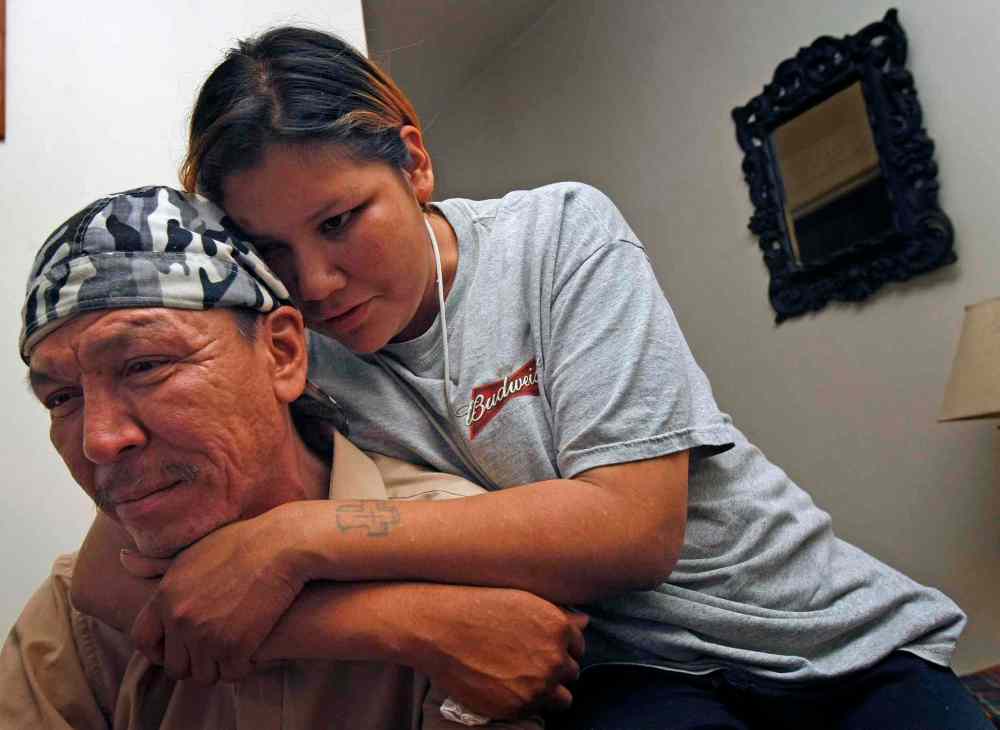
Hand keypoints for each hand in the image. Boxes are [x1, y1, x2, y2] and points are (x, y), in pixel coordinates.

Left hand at [122, 511, 303, 684]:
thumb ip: (156, 565)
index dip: (158, 650)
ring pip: (204, 674)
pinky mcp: (234, 647)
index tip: (175, 649)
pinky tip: (251, 652)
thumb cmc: (241, 542)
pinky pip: (231, 674)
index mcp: (165, 596)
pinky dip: (242, 667)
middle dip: (194, 662)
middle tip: (214, 652)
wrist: (280, 546)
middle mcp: (179, 618)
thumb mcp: (192, 550)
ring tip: (234, 652)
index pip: (143, 639)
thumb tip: (123, 559)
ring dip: (218, 667)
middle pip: (175, 665)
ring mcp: (206, 635)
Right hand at [413, 587, 587, 718]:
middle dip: (554, 669)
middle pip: (571, 673)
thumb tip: (584, 623)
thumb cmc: (479, 607)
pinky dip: (525, 703)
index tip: (542, 647)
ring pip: (562, 699)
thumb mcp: (523, 600)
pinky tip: (506, 687)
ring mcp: (537, 686)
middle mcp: (554, 659)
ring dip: (548, 691)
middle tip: (528, 663)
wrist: (439, 629)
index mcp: (559, 629)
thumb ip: (558, 615)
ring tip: (523, 680)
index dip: (560, 647)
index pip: (578, 647)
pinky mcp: (517, 707)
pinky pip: (535, 712)